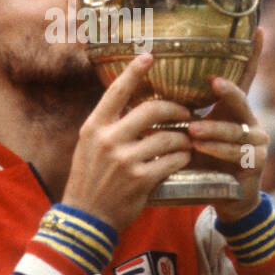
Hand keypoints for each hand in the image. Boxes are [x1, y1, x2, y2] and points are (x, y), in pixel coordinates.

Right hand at [62, 52, 192, 231]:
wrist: (86, 218)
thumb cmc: (89, 179)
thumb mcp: (88, 147)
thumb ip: (108, 126)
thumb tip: (132, 105)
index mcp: (94, 127)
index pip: (116, 91)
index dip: (134, 71)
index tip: (149, 56)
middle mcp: (108, 140)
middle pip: (152, 110)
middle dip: (175, 110)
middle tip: (186, 114)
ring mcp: (125, 160)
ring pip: (167, 137)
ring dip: (183, 139)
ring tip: (187, 141)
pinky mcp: (141, 180)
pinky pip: (172, 161)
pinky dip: (182, 158)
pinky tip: (184, 159)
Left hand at [186, 30, 267, 219]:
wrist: (224, 199)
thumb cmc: (201, 162)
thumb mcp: (188, 136)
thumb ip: (176, 115)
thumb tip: (139, 92)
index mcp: (234, 109)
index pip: (245, 77)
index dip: (252, 55)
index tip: (257, 29)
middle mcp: (250, 121)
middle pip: (241, 100)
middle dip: (226, 91)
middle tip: (212, 81)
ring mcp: (257, 141)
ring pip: (236, 130)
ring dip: (213, 129)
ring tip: (192, 131)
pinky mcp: (257, 162)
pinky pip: (237, 152)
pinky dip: (217, 150)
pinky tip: (202, 148)